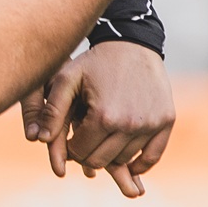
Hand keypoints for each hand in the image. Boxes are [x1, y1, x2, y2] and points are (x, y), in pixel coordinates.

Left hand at [20, 40, 174, 198]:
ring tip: (103, 135)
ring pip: (124, 159)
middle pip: (101, 161)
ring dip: (111, 154)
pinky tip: (128, 161)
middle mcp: (129, 125)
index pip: (80, 152)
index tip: (70, 135)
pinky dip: (139, 163)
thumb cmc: (95, 62)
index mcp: (103, 116)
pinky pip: (152, 156)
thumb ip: (52, 110)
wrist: (132, 43)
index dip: (71, 146)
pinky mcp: (166, 122)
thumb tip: (41, 140)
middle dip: (88, 154)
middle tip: (85, 139)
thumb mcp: (68, 79)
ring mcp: (150, 125)